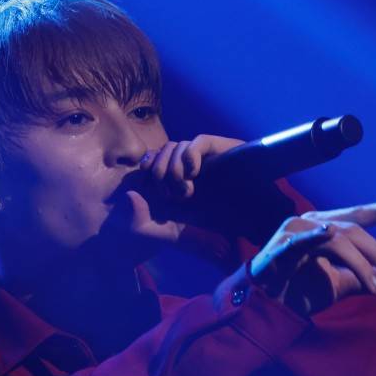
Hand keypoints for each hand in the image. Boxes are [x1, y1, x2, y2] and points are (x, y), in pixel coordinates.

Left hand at [122, 135, 243, 242]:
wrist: (247, 228)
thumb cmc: (209, 234)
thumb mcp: (166, 232)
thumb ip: (142, 222)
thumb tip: (128, 197)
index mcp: (176, 180)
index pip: (153, 159)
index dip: (147, 164)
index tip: (144, 178)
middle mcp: (190, 166)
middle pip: (163, 150)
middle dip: (159, 172)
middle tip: (170, 196)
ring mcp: (207, 157)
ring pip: (177, 146)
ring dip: (174, 169)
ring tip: (186, 192)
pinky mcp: (224, 150)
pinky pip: (198, 142)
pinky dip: (189, 156)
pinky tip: (193, 174)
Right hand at [220, 194, 375, 315]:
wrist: (265, 308)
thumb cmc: (297, 292)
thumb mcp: (338, 285)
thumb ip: (365, 279)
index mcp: (321, 228)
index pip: (356, 217)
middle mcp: (308, 224)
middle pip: (351, 230)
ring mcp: (292, 233)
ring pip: (336, 239)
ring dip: (360, 263)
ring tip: (375, 286)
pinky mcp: (278, 248)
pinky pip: (300, 242)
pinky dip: (313, 237)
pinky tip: (327, 233)